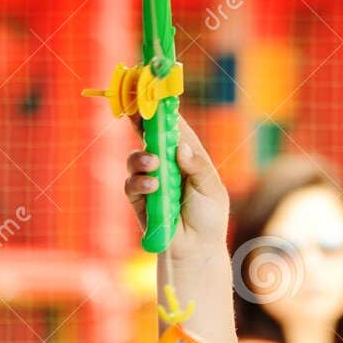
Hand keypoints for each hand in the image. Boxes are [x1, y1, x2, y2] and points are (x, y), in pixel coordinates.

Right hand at [124, 114, 229, 257]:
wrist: (195, 249)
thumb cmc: (209, 217)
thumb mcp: (211, 188)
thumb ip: (197, 166)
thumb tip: (180, 146)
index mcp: (188, 155)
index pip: (175, 127)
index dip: (164, 110)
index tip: (155, 93)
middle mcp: (167, 163)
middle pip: (149, 135)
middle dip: (141, 121)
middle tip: (136, 111)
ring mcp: (151, 179)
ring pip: (136, 158)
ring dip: (142, 158)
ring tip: (153, 165)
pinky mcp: (139, 198)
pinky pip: (131, 183)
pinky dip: (140, 182)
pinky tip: (152, 186)